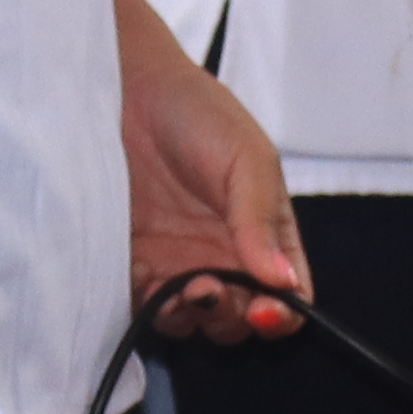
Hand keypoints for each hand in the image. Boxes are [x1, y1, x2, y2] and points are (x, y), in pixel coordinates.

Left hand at [121, 31, 304, 347]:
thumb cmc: (198, 114)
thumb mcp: (246, 158)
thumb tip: (285, 283)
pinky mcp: (134, 265)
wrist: (124, 91)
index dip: (283, 315)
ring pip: (194, 322)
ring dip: (191, 317)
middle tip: (212, 290)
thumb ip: (261, 219)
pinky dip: (148, 307)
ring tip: (179, 289)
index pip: (288, 295)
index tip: (267, 312)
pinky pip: (144, 307)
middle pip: (241, 320)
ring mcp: (178, 264)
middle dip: (233, 318)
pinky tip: (146, 280)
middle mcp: (224, 257)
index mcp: (265, 235)